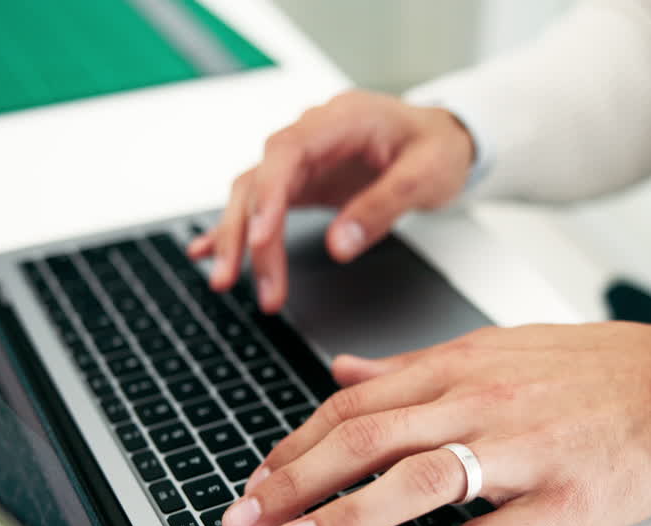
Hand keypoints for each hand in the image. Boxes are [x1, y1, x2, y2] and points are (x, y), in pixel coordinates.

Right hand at [188, 90, 475, 312]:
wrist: (444, 139)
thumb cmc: (437, 149)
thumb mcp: (424, 178)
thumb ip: (381, 209)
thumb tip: (339, 245)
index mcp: (341, 119)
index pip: (287, 152)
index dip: (268, 195)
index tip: (261, 238)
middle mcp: (312, 133)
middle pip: (261, 178)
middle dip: (244, 231)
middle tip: (236, 279)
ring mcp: (303, 158)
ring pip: (253, 194)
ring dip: (237, 238)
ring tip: (226, 281)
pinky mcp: (301, 180)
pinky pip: (260, 201)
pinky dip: (235, 227)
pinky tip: (207, 252)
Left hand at [220, 323, 650, 525]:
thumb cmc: (586, 370)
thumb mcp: (492, 348)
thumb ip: (412, 367)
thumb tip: (345, 373)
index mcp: (458, 366)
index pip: (355, 404)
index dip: (297, 443)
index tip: (258, 478)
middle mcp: (479, 401)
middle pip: (368, 438)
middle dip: (295, 480)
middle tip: (244, 521)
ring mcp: (521, 450)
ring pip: (418, 478)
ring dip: (346, 515)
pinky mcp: (560, 501)